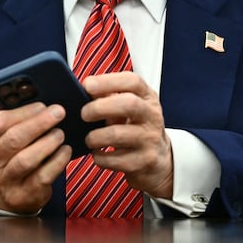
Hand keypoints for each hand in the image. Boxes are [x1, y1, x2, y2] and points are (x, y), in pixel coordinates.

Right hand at [0, 97, 71, 213]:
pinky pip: (42, 176)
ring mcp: (4, 182)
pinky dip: (57, 161)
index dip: (22, 112)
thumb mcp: (0, 134)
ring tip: (60, 132)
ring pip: (26, 159)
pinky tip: (65, 150)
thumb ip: (2, 113)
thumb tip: (2, 93)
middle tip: (58, 112)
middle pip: (13, 140)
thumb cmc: (8, 154)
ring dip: (47, 142)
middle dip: (39, 123)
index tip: (41, 104)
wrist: (10, 193)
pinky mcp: (23, 195)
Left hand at [81, 72, 173, 198]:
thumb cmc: (136, 126)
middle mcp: (152, 116)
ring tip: (89, 139)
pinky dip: (101, 158)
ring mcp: (150, 139)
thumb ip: (109, 96)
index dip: (108, 81)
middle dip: (100, 107)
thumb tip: (84, 90)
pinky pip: (117, 160)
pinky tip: (97, 154)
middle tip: (84, 114)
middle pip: (128, 104)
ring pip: (119, 134)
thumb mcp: (129, 107)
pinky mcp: (145, 161)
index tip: (87, 85)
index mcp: (147, 97)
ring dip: (96, 137)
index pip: (132, 81)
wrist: (159, 157)